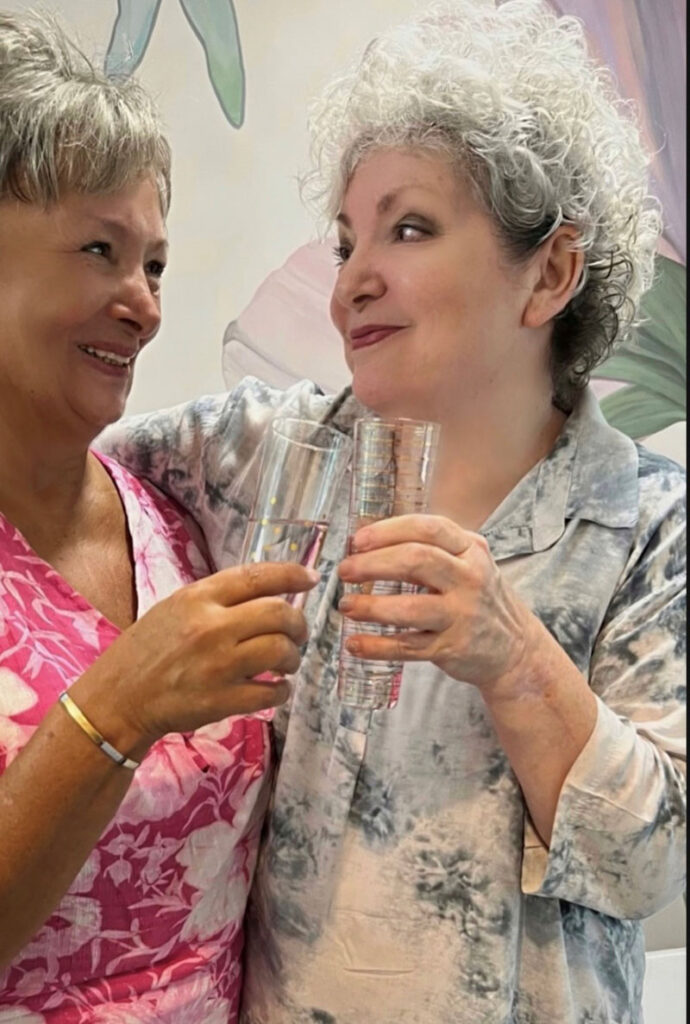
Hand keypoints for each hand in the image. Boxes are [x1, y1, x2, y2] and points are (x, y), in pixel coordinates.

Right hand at [73, 562, 318, 752]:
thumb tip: (268, 592)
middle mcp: (210, 627)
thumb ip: (217, 599)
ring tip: (287, 663)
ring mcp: (218, 665)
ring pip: (281, 651)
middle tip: (298, 634)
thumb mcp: (174, 608)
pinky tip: (275, 688)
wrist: (119, 699)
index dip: (292, 574)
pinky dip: (282, 690)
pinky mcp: (221, 700)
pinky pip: (271, 692)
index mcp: (198, 598)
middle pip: (279, 614)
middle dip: (299, 624)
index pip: (257, 576)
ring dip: (293, 657)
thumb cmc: (147, 650)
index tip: (312, 578)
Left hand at [338, 514, 530, 689]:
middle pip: (416, 561)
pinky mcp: (451, 649)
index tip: (357, 540)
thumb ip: (430, 549)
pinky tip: (355, 643)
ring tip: (346, 606)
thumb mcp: (468, 564)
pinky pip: (407, 647)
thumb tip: (369, 544)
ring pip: (409, 608)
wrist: (515, 649)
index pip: (428, 528)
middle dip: (373, 564)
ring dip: (371, 606)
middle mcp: (470, 579)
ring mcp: (461, 616)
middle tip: (345, 570)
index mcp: (471, 550)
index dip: (388, 531)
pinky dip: (376, 646)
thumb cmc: (479, 598)